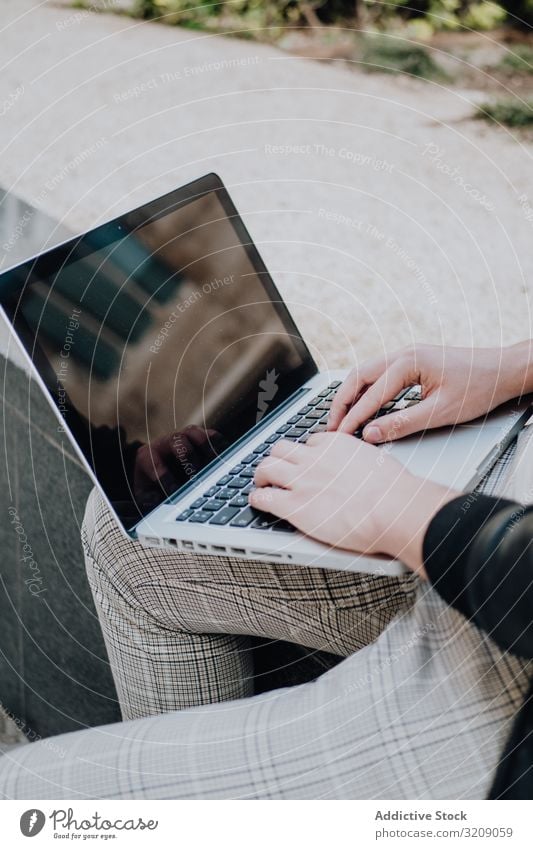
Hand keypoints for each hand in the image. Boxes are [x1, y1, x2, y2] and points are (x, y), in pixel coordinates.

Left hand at [134, 425, 221, 502]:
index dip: (163, 476)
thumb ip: (149, 499)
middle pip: (175, 440)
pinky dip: (218, 444)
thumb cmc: (154, 488)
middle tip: (196, 475)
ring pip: (192, 432)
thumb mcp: (146, 496)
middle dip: (187, 457)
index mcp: (147, 455)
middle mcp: (164, 443)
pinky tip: (224, 459)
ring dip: (204, 447)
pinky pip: (210, 435)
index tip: (174, 491)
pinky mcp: (200, 439)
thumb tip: (156, 500)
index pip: (152, 460)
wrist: (162, 476)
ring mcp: (183, 438)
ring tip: (214, 464)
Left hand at [250, 432, 455, 575]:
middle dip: (276, 459)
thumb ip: (361, 463)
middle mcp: (314, 458)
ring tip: (261, 483)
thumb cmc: (394, 492)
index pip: (309, 443)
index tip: (304, 463)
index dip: (305, 454)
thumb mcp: (378, 463)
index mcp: (336, 445)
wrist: (394, 509)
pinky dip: (257, 498)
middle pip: (281, 449)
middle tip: (276, 470)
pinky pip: (263, 497)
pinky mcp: (294, 505)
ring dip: (261, 476)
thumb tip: (364, 470)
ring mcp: (301, 480)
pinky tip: (258, 502)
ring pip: (266, 468)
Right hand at [328, 344, 525, 442]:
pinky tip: (362, 404)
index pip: (370, 394)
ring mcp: (407, 355)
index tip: (339, 435)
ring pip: (366, 372)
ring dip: (351, 394)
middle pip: (358, 375)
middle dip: (341, 402)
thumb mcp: (441, 412)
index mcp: (409, 362)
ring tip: (341, 417)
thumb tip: (372, 433)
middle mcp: (404, 353)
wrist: (505, 370)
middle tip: (331, 426)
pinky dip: (365, 389)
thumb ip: (402, 423)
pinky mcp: (412, 361)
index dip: (352, 417)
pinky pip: (379, 373)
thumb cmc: (480, 387)